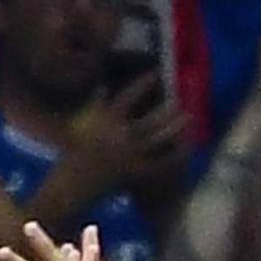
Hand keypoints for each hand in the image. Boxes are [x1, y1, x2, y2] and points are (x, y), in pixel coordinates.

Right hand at [64, 77, 191, 199]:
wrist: (72, 186)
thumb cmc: (74, 155)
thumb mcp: (83, 125)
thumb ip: (96, 105)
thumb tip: (103, 85)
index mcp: (105, 121)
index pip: (127, 97)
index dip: (142, 84)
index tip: (155, 73)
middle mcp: (120, 135)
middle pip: (150, 119)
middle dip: (167, 109)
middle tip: (180, 99)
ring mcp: (131, 154)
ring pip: (158, 138)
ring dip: (175, 127)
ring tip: (188, 117)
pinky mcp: (138, 171)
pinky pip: (163, 162)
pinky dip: (176, 154)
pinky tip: (188, 147)